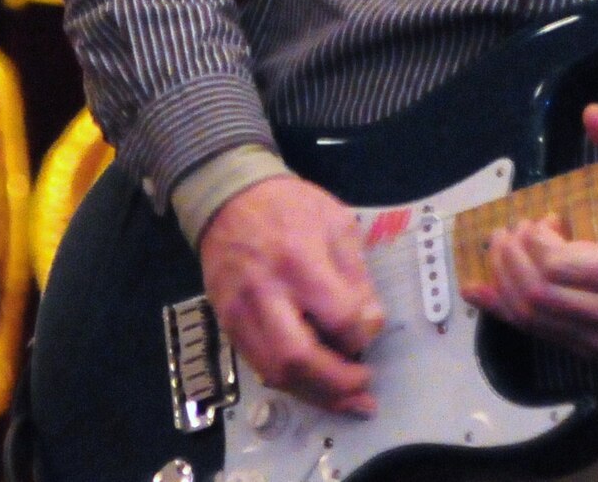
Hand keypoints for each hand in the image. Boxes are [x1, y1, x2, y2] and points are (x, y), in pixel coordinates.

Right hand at [197, 174, 385, 414]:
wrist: (229, 198)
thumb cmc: (290, 206)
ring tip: (343, 398)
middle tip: (362, 388)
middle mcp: (265, 293)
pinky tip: (312, 383)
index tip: (370, 331)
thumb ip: (356, 276)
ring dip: (313, 393)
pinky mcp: (227, 324)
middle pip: (297, 359)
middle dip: (335, 384)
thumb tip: (370, 324)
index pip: (338, 319)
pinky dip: (289, 382)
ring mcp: (240, 313)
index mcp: (299, 260)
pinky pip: (258, 366)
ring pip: (274, 373)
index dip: (361, 335)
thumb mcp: (337, 223)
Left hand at [463, 104, 597, 357]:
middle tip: (509, 231)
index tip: (545, 218)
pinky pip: (535, 333)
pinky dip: (501, 309)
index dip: (538, 240)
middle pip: (539, 294)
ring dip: (502, 280)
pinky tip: (478, 289)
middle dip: (512, 258)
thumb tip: (591, 113)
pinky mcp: (588, 350)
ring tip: (499, 249)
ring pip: (531, 317)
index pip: (561, 266)